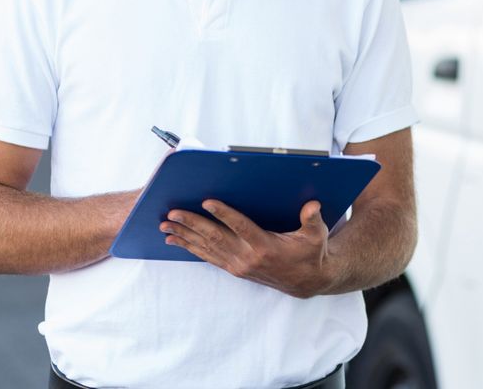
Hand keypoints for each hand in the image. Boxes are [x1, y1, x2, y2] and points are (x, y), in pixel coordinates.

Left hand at [159, 199, 331, 298]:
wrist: (306, 281)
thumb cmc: (311, 253)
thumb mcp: (316, 235)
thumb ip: (312, 219)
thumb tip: (312, 205)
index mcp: (265, 246)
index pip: (240, 226)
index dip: (223, 213)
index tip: (207, 201)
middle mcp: (247, 257)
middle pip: (215, 237)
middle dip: (192, 224)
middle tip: (172, 213)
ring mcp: (238, 264)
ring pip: (206, 248)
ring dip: (185, 236)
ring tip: (165, 225)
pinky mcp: (234, 268)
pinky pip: (207, 257)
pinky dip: (190, 248)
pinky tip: (175, 241)